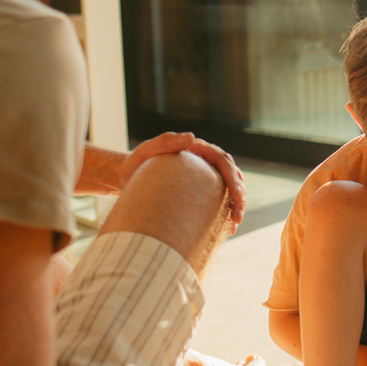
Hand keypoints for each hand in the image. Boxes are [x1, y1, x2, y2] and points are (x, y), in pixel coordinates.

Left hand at [120, 132, 246, 230]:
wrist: (128, 175)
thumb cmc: (136, 163)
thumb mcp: (147, 150)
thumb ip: (166, 141)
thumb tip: (192, 137)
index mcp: (198, 149)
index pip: (223, 161)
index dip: (233, 179)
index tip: (236, 197)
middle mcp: (205, 161)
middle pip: (231, 176)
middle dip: (239, 197)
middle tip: (237, 218)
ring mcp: (204, 176)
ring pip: (229, 188)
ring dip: (236, 206)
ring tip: (234, 225)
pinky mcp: (200, 190)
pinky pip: (218, 200)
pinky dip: (225, 213)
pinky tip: (225, 228)